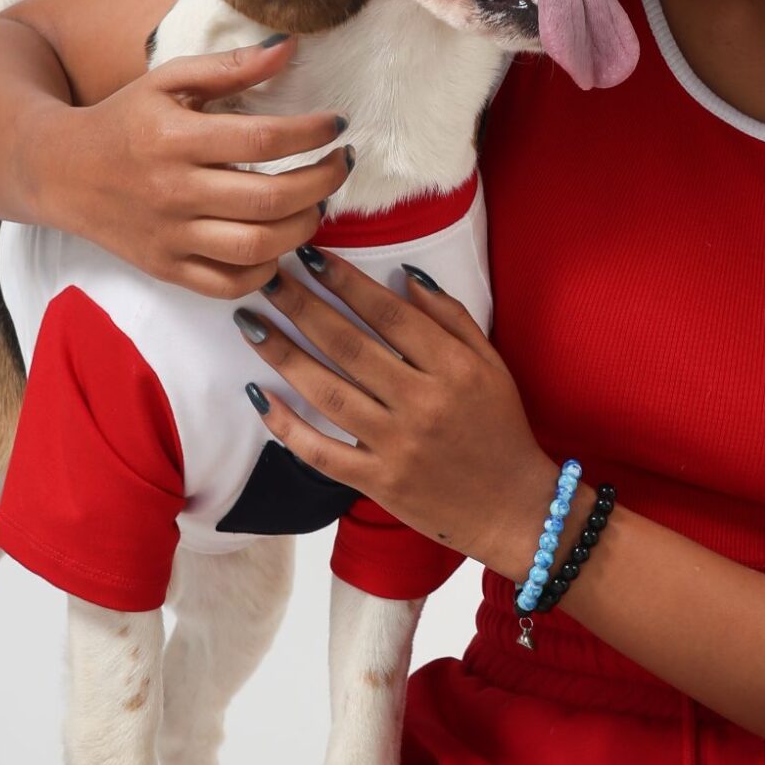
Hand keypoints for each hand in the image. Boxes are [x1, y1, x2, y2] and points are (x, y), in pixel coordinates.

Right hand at [41, 39, 354, 297]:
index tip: (336, 124)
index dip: (312, 132)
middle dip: (322, 182)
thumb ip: (229, 66)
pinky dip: (267, 268)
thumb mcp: (167, 81)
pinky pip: (230, 284)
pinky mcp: (166, 268)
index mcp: (173, 137)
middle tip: (340, 164)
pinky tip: (278, 241)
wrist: (59, 171)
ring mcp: (169, 236)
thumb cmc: (124, 120)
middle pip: (270, 199)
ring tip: (316, 203)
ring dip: (304, 226)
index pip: (262, 139)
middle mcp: (172, 190)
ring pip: (257, 247)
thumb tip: (290, 46)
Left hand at [231, 251, 562, 572]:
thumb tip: (406, 275)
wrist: (513, 508)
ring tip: (251, 325)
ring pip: (328, 393)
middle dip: (301, 307)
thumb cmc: (501, 429)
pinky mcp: (379, 483)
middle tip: (267, 278)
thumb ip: (451, 318)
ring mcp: (397, 446)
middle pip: (349, 347)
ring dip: (283, 356)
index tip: (310, 257)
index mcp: (454, 370)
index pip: (389, 315)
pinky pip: (321, 453)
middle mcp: (423, 404)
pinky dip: (287, 426)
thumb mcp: (491, 365)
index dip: (346, 282)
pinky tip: (259, 396)